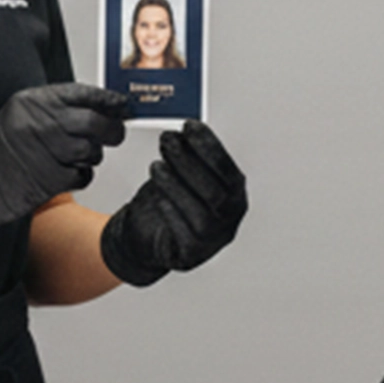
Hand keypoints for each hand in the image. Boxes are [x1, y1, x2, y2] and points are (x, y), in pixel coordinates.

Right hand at [0, 83, 126, 249]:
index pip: (81, 93)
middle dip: (112, 129)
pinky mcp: (47, 178)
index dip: (108, 100)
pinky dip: (80, 176)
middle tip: (115, 133)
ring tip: (74, 158)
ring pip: (91, 150)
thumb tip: (98, 111)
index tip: (123, 105)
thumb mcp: (18, 118)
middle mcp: (39, 122)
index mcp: (31, 102)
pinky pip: (82, 175)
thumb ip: (53, 111)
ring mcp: (44, 150)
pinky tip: (65, 174)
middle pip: (94, 121)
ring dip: (91, 156)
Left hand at [99, 119, 247, 285]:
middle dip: (190, 163)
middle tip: (169, 141)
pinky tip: (158, 196)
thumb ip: (188, 156)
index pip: (229, 171)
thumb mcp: (183, 175)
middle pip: (216, 193)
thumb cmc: (171, 202)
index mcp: (235, 196)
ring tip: (157, 166)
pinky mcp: (192, 255)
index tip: (190, 127)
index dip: (210, 147)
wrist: (148, 236)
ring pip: (201, 214)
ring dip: (177, 186)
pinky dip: (171, 212)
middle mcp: (229, 219)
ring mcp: (213, 240)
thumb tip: (182, 131)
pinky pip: (184, 235)